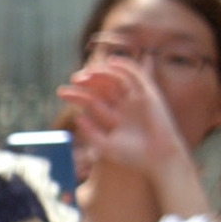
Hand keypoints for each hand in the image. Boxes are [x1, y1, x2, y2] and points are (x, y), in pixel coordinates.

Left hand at [57, 56, 186, 184]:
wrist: (158, 159)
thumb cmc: (133, 157)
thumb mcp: (106, 146)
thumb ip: (91, 133)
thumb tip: (77, 117)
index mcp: (113, 118)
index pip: (92, 101)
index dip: (76, 96)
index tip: (62, 92)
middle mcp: (124, 106)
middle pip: (102, 87)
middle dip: (88, 81)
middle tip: (74, 79)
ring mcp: (136, 99)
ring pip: (116, 79)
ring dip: (102, 72)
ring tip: (88, 73)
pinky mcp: (149, 94)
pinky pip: (137, 76)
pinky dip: (125, 66)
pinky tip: (111, 62)